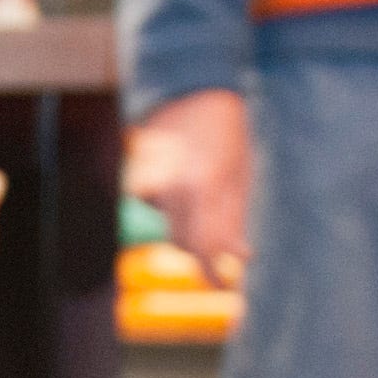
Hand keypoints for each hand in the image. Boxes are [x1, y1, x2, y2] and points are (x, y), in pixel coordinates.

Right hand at [127, 88, 251, 284]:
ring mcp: (151, 185)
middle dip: (204, 247)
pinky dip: (171, 200)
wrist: (191, 92)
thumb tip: (241, 258)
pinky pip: (156, 206)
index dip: (213, 273)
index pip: (205, 248)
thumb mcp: (239, 175)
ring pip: (170, 224)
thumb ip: (235, 219)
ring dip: (189, 219)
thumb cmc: (226, 133)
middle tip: (225, 239)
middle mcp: (173, 189)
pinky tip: (181, 173)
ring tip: (203, 184)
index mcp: (206, 187)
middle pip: (183, 242)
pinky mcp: (137, 181)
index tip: (223, 286)